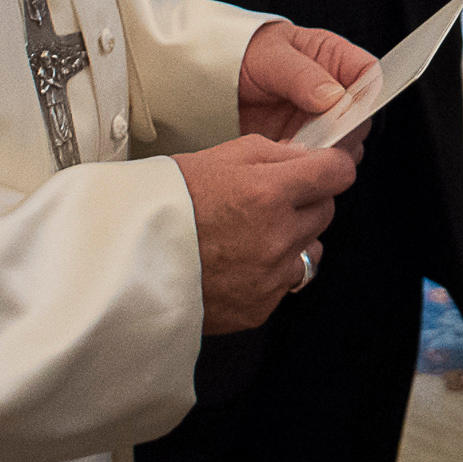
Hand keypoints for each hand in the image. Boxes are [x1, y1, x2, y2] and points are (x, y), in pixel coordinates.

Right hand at [170, 135, 358, 331]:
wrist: (126, 259)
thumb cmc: (164, 203)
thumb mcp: (218, 157)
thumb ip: (271, 155)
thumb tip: (305, 158)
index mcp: (267, 193)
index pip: (337, 174)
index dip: (333, 166)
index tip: (326, 167)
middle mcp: (276, 237)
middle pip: (326, 211)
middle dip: (307, 201)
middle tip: (273, 198)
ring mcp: (269, 276)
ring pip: (311, 249)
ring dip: (294, 238)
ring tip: (253, 232)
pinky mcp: (259, 306)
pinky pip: (286, 282)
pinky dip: (272, 270)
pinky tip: (240, 260)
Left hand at [237, 23, 376, 153]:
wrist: (210, 76)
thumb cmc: (242, 53)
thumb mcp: (271, 56)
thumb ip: (302, 74)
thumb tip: (332, 96)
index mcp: (333, 58)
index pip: (369, 75)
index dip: (368, 94)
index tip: (351, 110)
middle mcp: (333, 91)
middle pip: (361, 117)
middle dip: (345, 130)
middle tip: (322, 134)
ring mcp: (319, 119)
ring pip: (343, 143)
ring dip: (326, 151)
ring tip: (299, 147)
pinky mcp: (302, 142)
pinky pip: (316, 160)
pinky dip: (306, 164)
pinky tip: (288, 158)